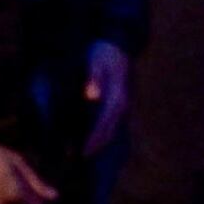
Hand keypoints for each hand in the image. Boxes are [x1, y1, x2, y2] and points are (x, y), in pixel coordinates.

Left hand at [83, 41, 134, 157]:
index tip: (84, 152)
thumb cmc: (103, 52)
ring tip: (86, 154)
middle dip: (97, 146)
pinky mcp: (119, 104)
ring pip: (112, 129)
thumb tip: (92, 95)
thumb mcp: (95, 61)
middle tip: (81, 160)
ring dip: (101, 142)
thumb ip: (94, 78)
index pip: (104, 123)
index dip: (94, 139)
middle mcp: (122, 104)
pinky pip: (112, 123)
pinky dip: (103, 133)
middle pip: (110, 131)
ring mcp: (123, 105)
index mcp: (116, 96)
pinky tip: (92, 138)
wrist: (117, 43)